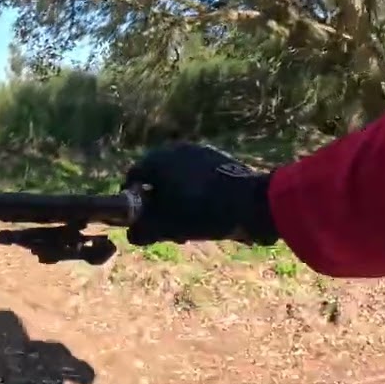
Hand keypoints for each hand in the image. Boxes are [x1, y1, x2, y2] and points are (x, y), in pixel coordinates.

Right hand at [122, 143, 278, 245]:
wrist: (252, 201)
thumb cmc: (203, 213)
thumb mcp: (168, 227)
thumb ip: (143, 231)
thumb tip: (132, 234)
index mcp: (155, 160)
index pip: (132, 179)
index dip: (134, 202)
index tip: (144, 222)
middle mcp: (173, 149)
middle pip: (156, 177)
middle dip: (158, 202)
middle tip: (168, 226)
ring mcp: (197, 150)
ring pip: (177, 175)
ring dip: (177, 197)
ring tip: (189, 222)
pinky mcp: (216, 157)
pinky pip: (196, 174)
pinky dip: (194, 190)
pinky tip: (207, 210)